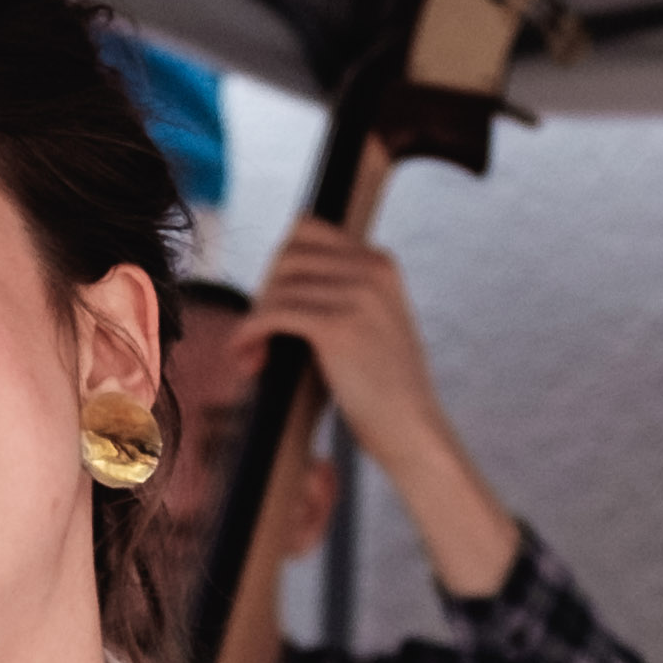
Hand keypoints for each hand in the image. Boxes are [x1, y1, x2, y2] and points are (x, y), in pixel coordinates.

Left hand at [237, 220, 516, 600]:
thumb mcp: (369, 324)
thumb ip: (338, 294)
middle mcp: (373, 269)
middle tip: (258, 337)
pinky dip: (250, 334)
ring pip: (276, 287)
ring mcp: (358, 295)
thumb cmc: (383, 390)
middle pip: (287, 255)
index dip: (277, 268)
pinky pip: (273, 314)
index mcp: (381, 263)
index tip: (272, 307)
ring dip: (254, 321)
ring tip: (254, 357)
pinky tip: (249, 359)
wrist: (412, 430)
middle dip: (263, 293)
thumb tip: (277, 280)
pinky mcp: (339, 327)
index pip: (306, 232)